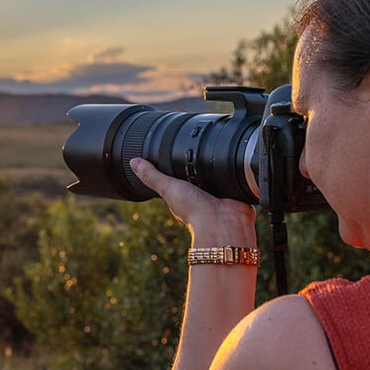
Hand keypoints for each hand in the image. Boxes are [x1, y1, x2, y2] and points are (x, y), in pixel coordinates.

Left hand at [130, 158, 256, 247]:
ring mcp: (220, 194)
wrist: (224, 223)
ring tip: (218, 149)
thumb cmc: (195, 212)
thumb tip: (133, 162)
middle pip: (201, 173)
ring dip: (219, 166)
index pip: (181, 177)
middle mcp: (203, 195)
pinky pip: (236, 177)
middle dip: (202, 163)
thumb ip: (152, 176)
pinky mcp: (236, 192)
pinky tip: (235, 160)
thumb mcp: (169, 189)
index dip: (180, 165)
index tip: (177, 150)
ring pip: (219, 174)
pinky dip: (236, 170)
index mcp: (185, 195)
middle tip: (200, 145)